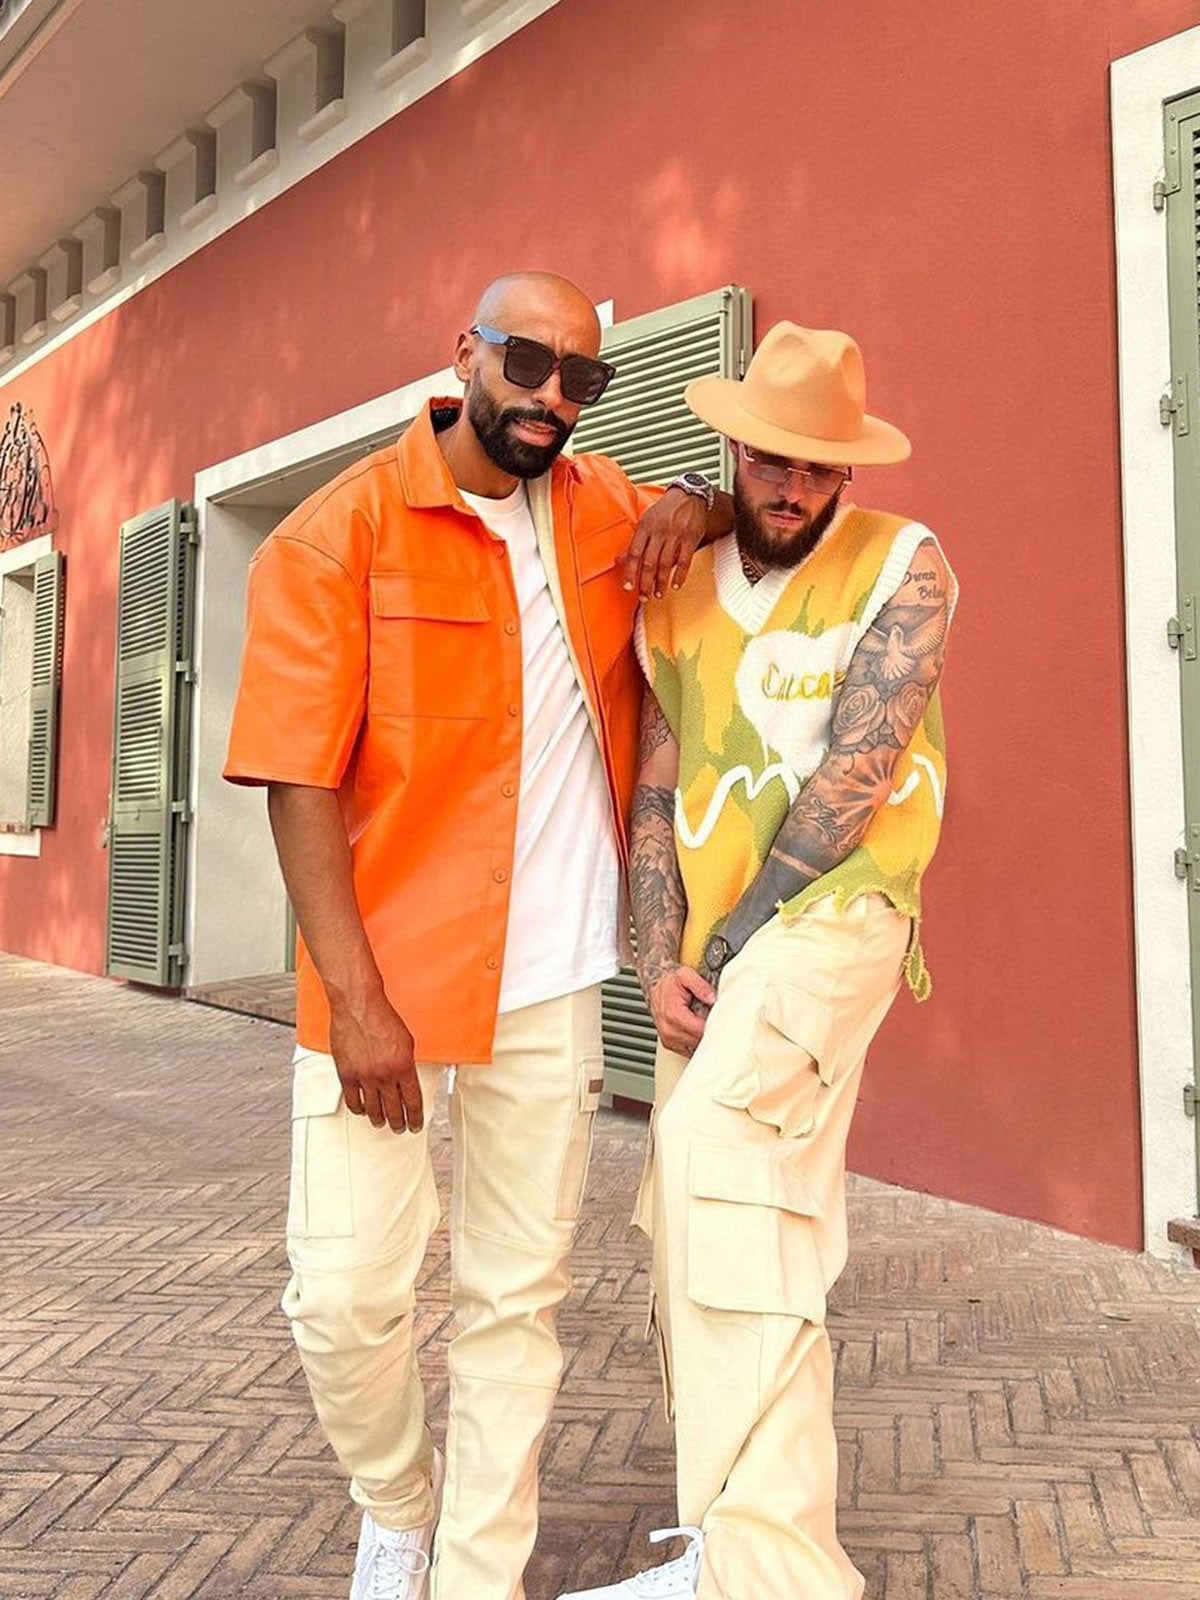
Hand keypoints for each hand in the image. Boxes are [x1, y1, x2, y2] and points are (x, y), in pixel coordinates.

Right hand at [329, 987, 422, 1133]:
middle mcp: (385, 1075)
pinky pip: (353, 1101)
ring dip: (379, 1119)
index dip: (415, 1118)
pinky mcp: (347, 1074)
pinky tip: (363, 1110)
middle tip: (400, 1128)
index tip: (415, 1125)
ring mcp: (365, 1076)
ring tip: (381, 1122)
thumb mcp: (407, 1041)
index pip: (413, 1102)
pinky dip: (359, 1109)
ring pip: (373, 1109)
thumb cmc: (383, 1018)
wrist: (359, 1006)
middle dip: (399, 1123)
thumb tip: (407, 1082)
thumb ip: (407, 1064)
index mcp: (403, 1066)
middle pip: (394, 1110)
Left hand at [619, 488, 706, 599]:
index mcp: (645, 527)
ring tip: (658, 594)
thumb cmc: (665, 510)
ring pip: (666, 564)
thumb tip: (620, 560)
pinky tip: (676, 585)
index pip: (634, 553)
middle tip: (644, 597)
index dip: (630, 572)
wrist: (689, 495)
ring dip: (661, 583)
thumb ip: (636, 542)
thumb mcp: (646, 521)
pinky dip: (680, 575)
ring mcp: (675, 535)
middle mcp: (659, 532)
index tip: (628, 587)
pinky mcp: (690, 538)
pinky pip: (685, 561)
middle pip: (650, 562)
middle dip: (646, 583)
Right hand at [647, 965, 717, 1055]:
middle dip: (712, 1032)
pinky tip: (701, 1030)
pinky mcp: (670, 1045)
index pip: (701, 1030)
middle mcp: (669, 1030)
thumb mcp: (685, 975)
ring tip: (710, 1024)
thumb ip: (700, 985)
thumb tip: (713, 998)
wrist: (656, 987)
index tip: (726, 1020)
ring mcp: (669, 1040)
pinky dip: (698, 1042)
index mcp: (673, 1015)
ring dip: (705, 1038)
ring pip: (696, 1048)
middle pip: (699, 1041)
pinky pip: (690, 1050)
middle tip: (722, 1021)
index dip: (715, 1026)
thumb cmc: (670, 982)